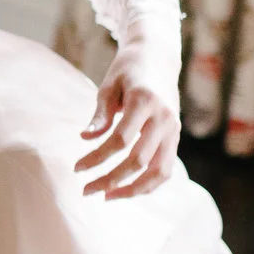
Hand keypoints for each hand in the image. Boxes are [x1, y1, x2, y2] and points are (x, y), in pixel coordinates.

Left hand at [77, 50, 178, 199]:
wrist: (158, 57)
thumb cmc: (127, 70)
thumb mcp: (108, 86)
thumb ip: (100, 115)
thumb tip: (85, 139)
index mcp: (144, 101)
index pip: (120, 141)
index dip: (97, 158)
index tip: (77, 168)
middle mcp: (164, 117)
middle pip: (138, 161)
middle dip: (110, 180)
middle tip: (85, 190)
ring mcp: (174, 129)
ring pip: (158, 172)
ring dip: (132, 189)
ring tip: (106, 197)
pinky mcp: (176, 136)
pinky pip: (165, 169)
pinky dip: (148, 184)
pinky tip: (126, 189)